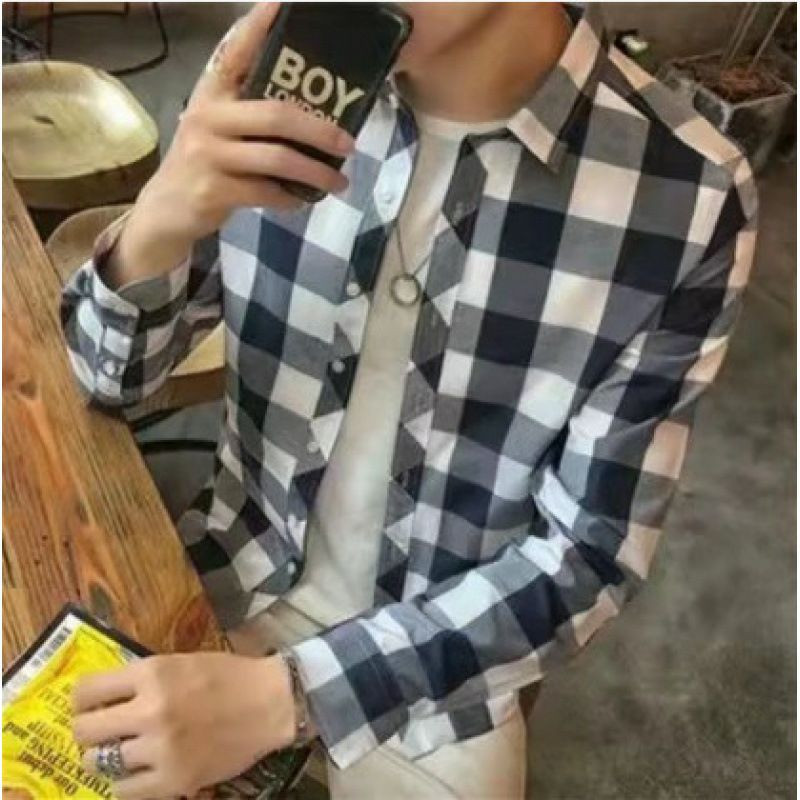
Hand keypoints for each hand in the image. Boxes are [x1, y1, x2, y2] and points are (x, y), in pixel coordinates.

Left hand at [72, 652, 294, 799]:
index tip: (89, 703)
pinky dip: (124, 783)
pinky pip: (123, 791)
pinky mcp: (174, 781)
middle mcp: (150, 711)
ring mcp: (160, 749)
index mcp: (152, 674)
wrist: (270, 703)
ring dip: (104, 758)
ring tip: (118, 753)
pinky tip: (136, 772)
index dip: (82, 699)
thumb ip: (143, 678)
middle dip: (87, 730)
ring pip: (98, 763)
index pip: (86, 691)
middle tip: (100, 731)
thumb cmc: (227, 675)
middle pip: (84, 730)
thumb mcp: (180, 662)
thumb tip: (103, 695)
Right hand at [108, 1, 354, 285]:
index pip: (238, 51)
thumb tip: (316, 112)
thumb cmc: (205, 162)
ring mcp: (208, 153)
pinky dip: (291, 198)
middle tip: (349, 143)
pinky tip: (303, 200)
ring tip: (340, 182)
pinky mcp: (213, 189)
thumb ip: (253, 112)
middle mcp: (208, 115)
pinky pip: (267, 192)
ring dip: (316, 173)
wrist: (167, 209)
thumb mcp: (220, 127)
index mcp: (213, 91)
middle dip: (320, 131)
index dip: (260, 25)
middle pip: (276, 116)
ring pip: (277, 158)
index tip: (282, 0)